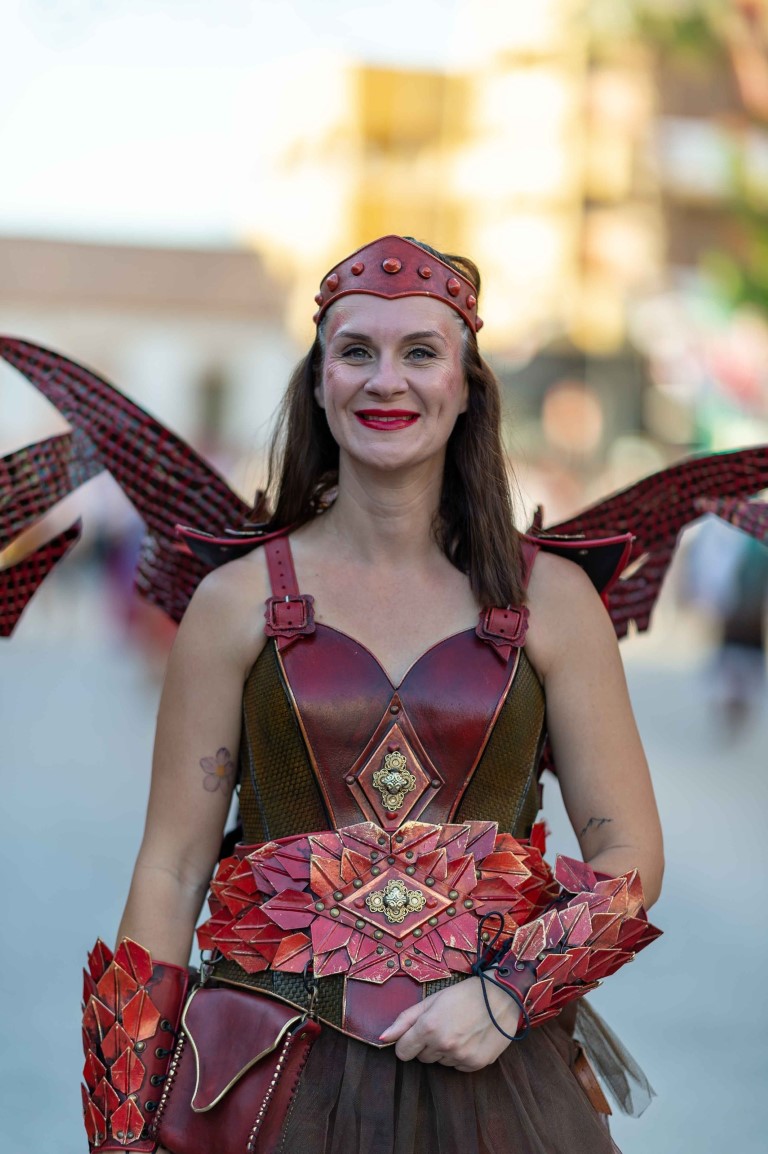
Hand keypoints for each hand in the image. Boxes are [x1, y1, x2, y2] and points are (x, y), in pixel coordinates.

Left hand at [378, 975, 521, 1071]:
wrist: (502, 997)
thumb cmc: (464, 994)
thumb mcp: (432, 1000)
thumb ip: (405, 1020)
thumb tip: (382, 1038)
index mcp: (428, 1027)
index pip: (403, 1052)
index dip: (407, 1043)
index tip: (416, 1034)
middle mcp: (443, 1045)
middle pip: (422, 1058)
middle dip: (427, 1045)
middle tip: (443, 1026)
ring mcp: (460, 1057)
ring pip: (440, 1062)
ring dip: (444, 1050)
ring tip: (459, 1030)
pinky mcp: (475, 1065)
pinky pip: (457, 1067)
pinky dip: (460, 1056)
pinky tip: (470, 1039)